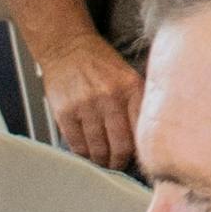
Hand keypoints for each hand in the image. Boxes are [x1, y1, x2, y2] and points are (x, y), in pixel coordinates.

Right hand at [28, 30, 144, 169]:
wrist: (67, 46)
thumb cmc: (99, 63)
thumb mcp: (127, 76)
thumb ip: (137, 103)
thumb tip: (145, 138)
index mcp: (131, 88)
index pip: (142, 131)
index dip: (141, 151)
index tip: (139, 158)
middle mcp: (110, 97)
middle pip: (121, 146)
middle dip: (120, 161)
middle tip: (119, 164)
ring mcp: (86, 105)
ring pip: (99, 149)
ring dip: (102, 160)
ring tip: (103, 161)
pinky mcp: (65, 112)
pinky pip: (77, 145)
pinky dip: (84, 154)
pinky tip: (88, 152)